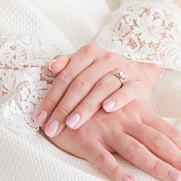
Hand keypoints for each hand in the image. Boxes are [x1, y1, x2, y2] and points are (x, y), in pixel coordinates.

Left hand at [35, 43, 160, 135]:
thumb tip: (52, 66)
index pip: (64, 77)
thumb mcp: (84, 66)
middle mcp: (104, 59)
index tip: (41, 118)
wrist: (139, 72)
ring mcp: (123, 69)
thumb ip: (66, 65)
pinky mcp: (139, 83)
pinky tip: (106, 109)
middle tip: (54, 127)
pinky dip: (117, 99)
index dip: (51, 98)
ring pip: (101, 87)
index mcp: (87, 53)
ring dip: (85, 107)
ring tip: (73, 123)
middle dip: (64, 107)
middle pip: (80, 83)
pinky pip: (127, 90)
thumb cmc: (103, 72)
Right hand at [44, 99, 180, 180]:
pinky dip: (115, 170)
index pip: (170, 133)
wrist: (55, 99)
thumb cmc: (90, 108)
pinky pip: (102, 157)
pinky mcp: (85, 139)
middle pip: (158, 141)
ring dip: (157, 165)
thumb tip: (169, 141)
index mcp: (136, 112)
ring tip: (176, 179)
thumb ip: (141, 122)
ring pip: (135, 149)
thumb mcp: (119, 110)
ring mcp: (105, 129)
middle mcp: (124, 119)